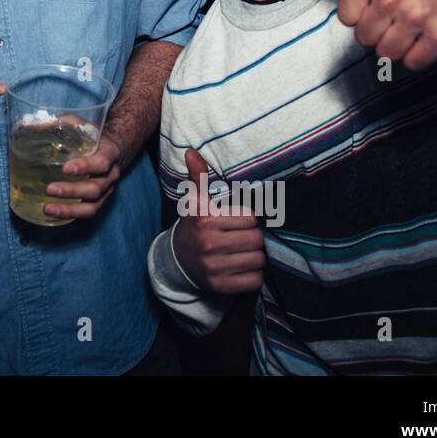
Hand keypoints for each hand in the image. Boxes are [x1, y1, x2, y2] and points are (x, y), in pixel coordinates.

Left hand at [43, 127, 120, 220]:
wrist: (111, 149)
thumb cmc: (91, 135)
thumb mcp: (78, 123)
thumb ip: (56, 123)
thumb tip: (26, 124)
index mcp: (109, 154)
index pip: (101, 162)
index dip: (85, 167)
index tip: (65, 168)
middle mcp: (110, 176)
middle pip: (95, 189)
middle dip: (72, 192)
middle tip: (49, 189)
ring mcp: (106, 192)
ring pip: (92, 208)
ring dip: (70, 211)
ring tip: (47, 209)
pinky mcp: (98, 202)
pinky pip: (87, 215)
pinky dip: (70, 217)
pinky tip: (52, 216)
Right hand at [171, 148, 264, 294]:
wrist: (177, 260)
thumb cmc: (195, 226)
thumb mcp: (196, 203)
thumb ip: (198, 177)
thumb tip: (191, 151)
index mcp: (205, 220)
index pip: (250, 218)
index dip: (245, 220)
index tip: (233, 223)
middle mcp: (209, 243)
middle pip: (257, 240)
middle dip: (251, 239)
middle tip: (238, 239)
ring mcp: (214, 267)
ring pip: (258, 260)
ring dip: (253, 258)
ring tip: (239, 254)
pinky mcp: (220, 286)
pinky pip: (255, 280)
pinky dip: (252, 276)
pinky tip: (239, 269)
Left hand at [324, 0, 436, 70]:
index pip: (346, 18)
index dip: (361, 12)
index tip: (378, 0)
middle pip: (364, 38)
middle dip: (377, 29)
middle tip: (395, 14)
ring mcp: (418, 18)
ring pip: (386, 53)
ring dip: (396, 44)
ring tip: (409, 25)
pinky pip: (413, 63)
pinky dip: (417, 55)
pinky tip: (424, 35)